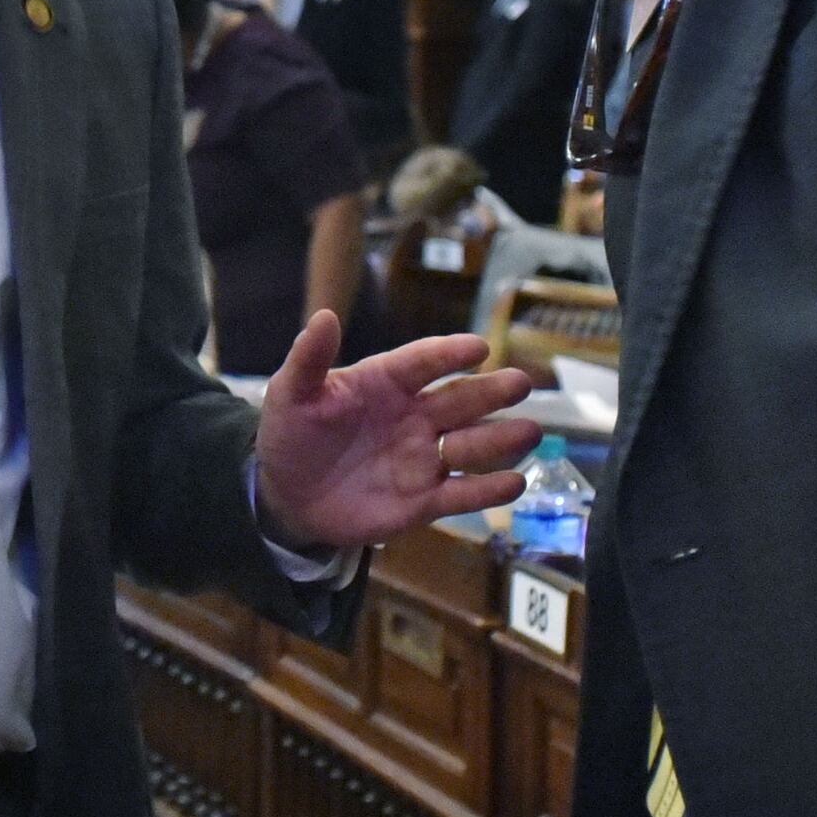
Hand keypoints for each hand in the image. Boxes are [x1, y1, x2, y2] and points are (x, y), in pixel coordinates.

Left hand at [251, 314, 539, 551]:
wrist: (287, 496)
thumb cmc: (292, 434)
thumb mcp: (291, 394)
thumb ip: (309, 359)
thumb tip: (324, 316)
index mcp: (386, 382)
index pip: (423, 362)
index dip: (449, 354)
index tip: (478, 347)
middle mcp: (414, 416)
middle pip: (460, 400)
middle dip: (491, 391)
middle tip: (521, 383)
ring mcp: (422, 457)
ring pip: (470, 444)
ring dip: (499, 438)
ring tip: (529, 431)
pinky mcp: (423, 500)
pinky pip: (462, 493)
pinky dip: (489, 489)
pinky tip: (515, 482)